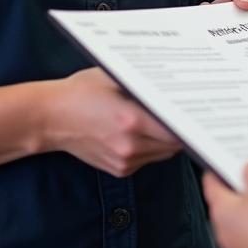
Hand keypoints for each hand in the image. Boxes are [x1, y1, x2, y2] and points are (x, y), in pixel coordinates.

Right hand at [48, 68, 181, 176]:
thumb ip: (144, 86)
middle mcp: (131, 145)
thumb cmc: (82, 91)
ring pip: (163, 153)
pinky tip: (143, 131)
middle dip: (181, 129)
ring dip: (168, 140)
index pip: (177, 128)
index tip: (197, 111)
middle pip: (174, 143)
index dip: (190, 121)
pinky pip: (148, 159)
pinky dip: (152, 147)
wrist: (51, 118)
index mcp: (132, 120)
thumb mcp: (115, 77)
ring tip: (164, 120)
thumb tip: (173, 86)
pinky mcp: (120, 170)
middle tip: (186, 113)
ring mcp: (125, 161)